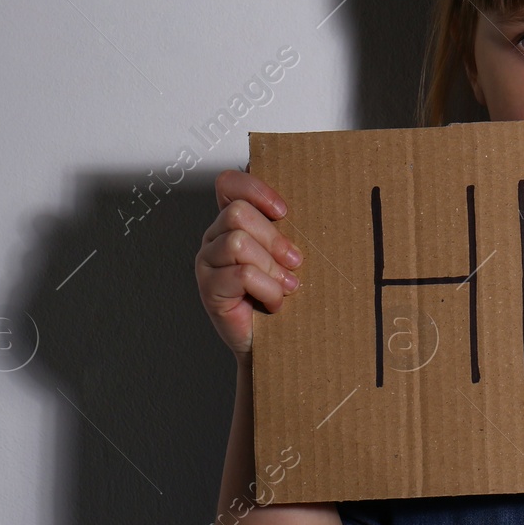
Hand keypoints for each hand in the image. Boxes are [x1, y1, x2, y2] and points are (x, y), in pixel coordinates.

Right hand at [196, 168, 302, 362]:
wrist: (272, 340)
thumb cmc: (280, 294)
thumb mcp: (286, 254)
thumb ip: (286, 229)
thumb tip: (316, 206)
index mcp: (232, 222)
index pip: (229, 184)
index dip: (256, 190)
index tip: (283, 212)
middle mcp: (214, 238)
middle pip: (238, 214)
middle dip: (274, 238)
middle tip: (294, 262)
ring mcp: (207, 263)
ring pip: (238, 242)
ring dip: (272, 267)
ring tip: (286, 286)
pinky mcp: (208, 288)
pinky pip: (241, 274)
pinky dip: (267, 289)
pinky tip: (273, 302)